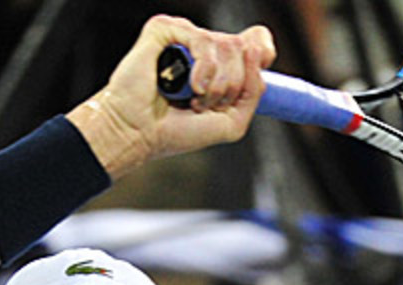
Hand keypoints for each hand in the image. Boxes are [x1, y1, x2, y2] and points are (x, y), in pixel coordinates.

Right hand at [67, 15, 274, 176]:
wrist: (140, 134)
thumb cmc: (176, 132)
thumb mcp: (231, 123)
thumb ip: (254, 93)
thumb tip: (258, 56)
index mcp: (218, 65)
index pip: (254, 41)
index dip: (262, 52)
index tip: (259, 67)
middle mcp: (202, 47)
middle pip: (244, 48)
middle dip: (233, 86)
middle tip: (206, 104)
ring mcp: (183, 37)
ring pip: (227, 45)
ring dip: (217, 84)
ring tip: (193, 98)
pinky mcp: (164, 30)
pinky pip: (202, 38)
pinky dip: (203, 69)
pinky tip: (190, 85)